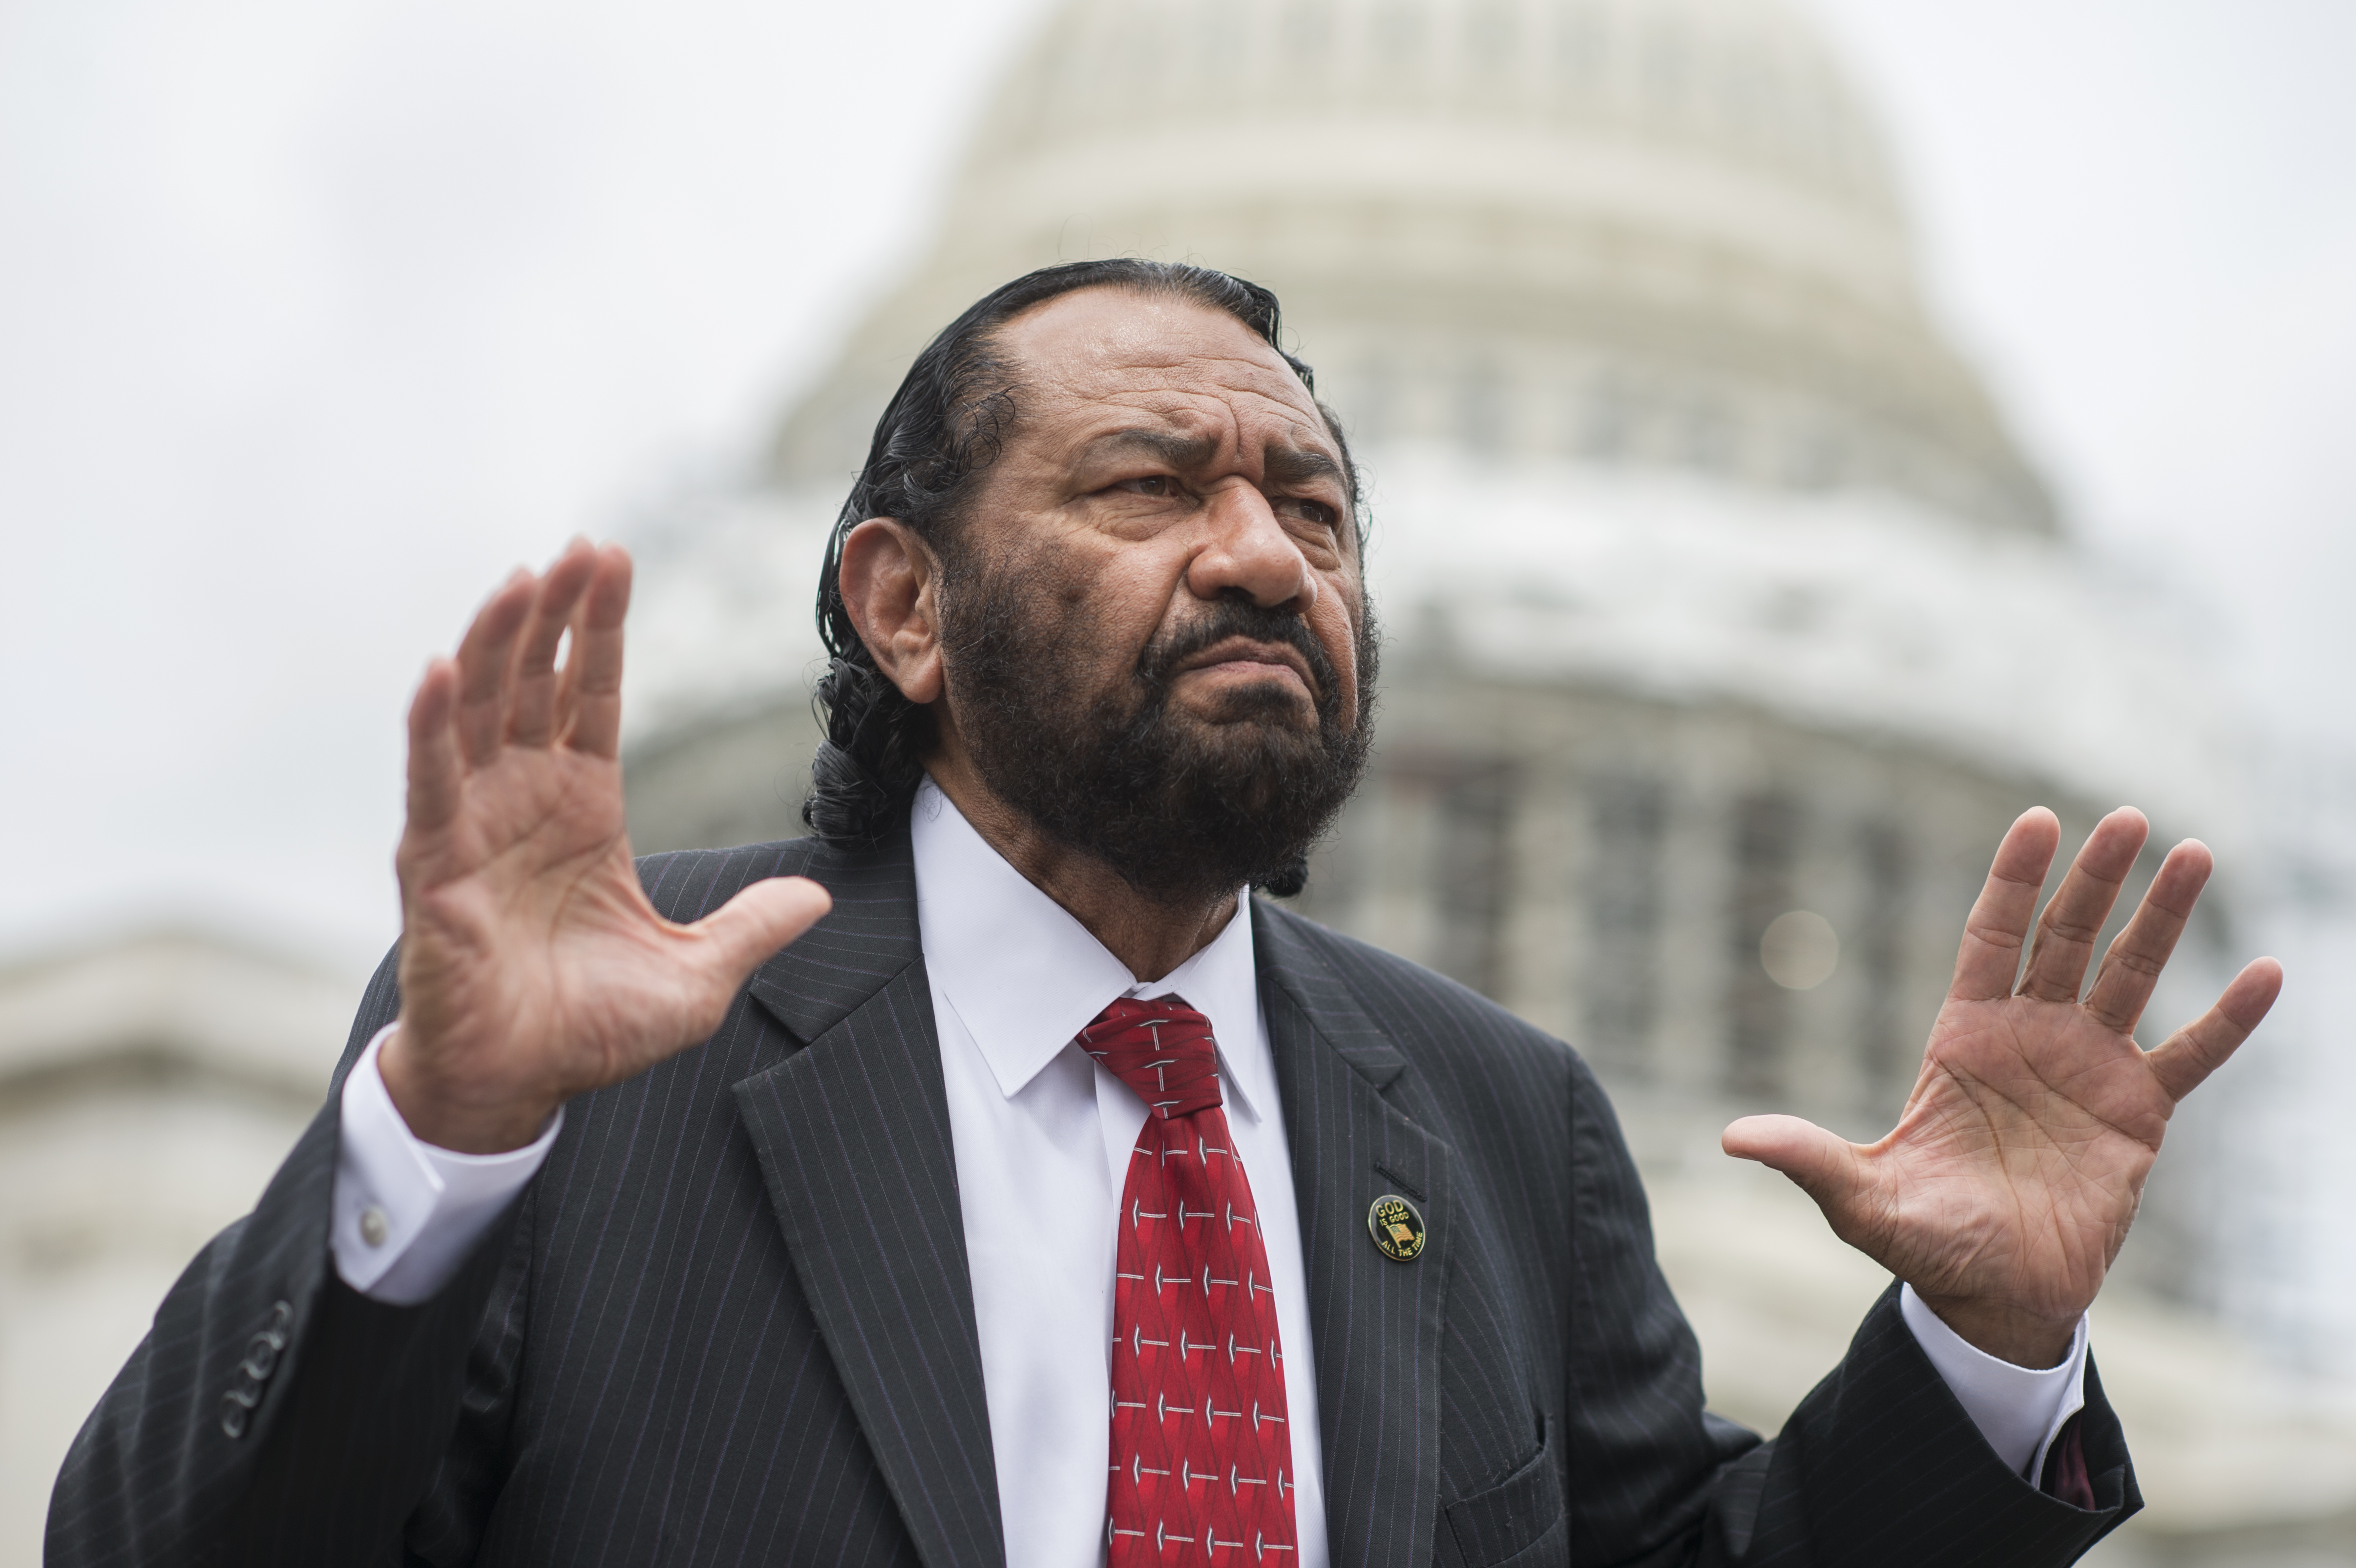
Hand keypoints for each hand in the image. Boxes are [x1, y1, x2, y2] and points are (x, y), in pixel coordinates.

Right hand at [381, 541, 831, 1152]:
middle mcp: (521, 802)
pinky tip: (441, 667)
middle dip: (551, 612)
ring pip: (478, 712)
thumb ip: (751, 929)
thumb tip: (819, 899)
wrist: (516, 1089)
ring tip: (520, 578)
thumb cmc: (589, 1033)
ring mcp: (472, 826)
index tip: (611, 559)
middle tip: (578, 547)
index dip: (596, 630)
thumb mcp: (696, 978)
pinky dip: (431, 724)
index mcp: (581, 811)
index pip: (586, 698)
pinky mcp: (432, 865)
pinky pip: (430, 781)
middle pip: (532, 683)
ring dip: (495, 643)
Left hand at [1724, 807, 2280, 1367]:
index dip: (2013, 882)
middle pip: (2065, 940)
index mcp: (1964, 1040)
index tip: (2038, 820)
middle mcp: (2030, 1038)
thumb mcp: (1861, 1198)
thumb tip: (1732, 1138)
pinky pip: (2191, 1055)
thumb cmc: (1925, 1242)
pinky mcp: (2139, 1114)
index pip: (1990, 939)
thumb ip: (1808, 1158)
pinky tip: (2263, 969)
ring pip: (2130, 975)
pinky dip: (2228, 1017)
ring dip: (2163, 918)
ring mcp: (2089, 1069)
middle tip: (2123, 818)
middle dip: (2094, 880)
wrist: (1993, 1298)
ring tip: (2195, 852)